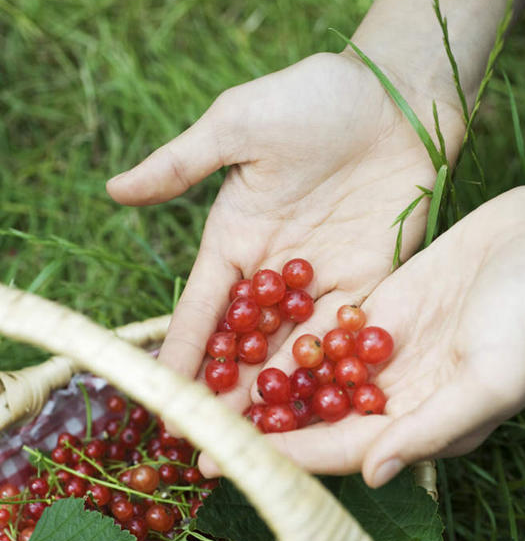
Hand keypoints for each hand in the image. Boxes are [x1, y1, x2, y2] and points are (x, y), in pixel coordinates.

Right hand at [107, 50, 461, 409]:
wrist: (395, 97)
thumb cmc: (312, 100)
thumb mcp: (238, 124)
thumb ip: (182, 164)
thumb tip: (114, 191)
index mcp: (233, 242)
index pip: (199, 311)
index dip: (180, 354)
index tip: (160, 397)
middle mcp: (271, 274)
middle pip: (242, 345)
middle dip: (223, 393)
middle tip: (208, 443)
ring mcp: (318, 284)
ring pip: (289, 352)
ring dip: (272, 397)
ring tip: (256, 444)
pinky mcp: (366, 286)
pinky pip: (340, 337)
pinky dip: (326, 373)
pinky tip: (315, 411)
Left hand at [199, 187, 524, 485]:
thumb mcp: (493, 375)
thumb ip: (434, 426)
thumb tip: (375, 474)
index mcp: (421, 422)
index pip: (338, 449)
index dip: (279, 458)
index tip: (217, 461)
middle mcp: (395, 395)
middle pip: (313, 420)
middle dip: (255, 427)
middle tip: (188, 428)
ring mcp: (383, 352)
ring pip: (310, 378)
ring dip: (260, 386)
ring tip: (198, 387)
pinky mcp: (377, 310)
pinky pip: (322, 332)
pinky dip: (284, 338)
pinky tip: (237, 334)